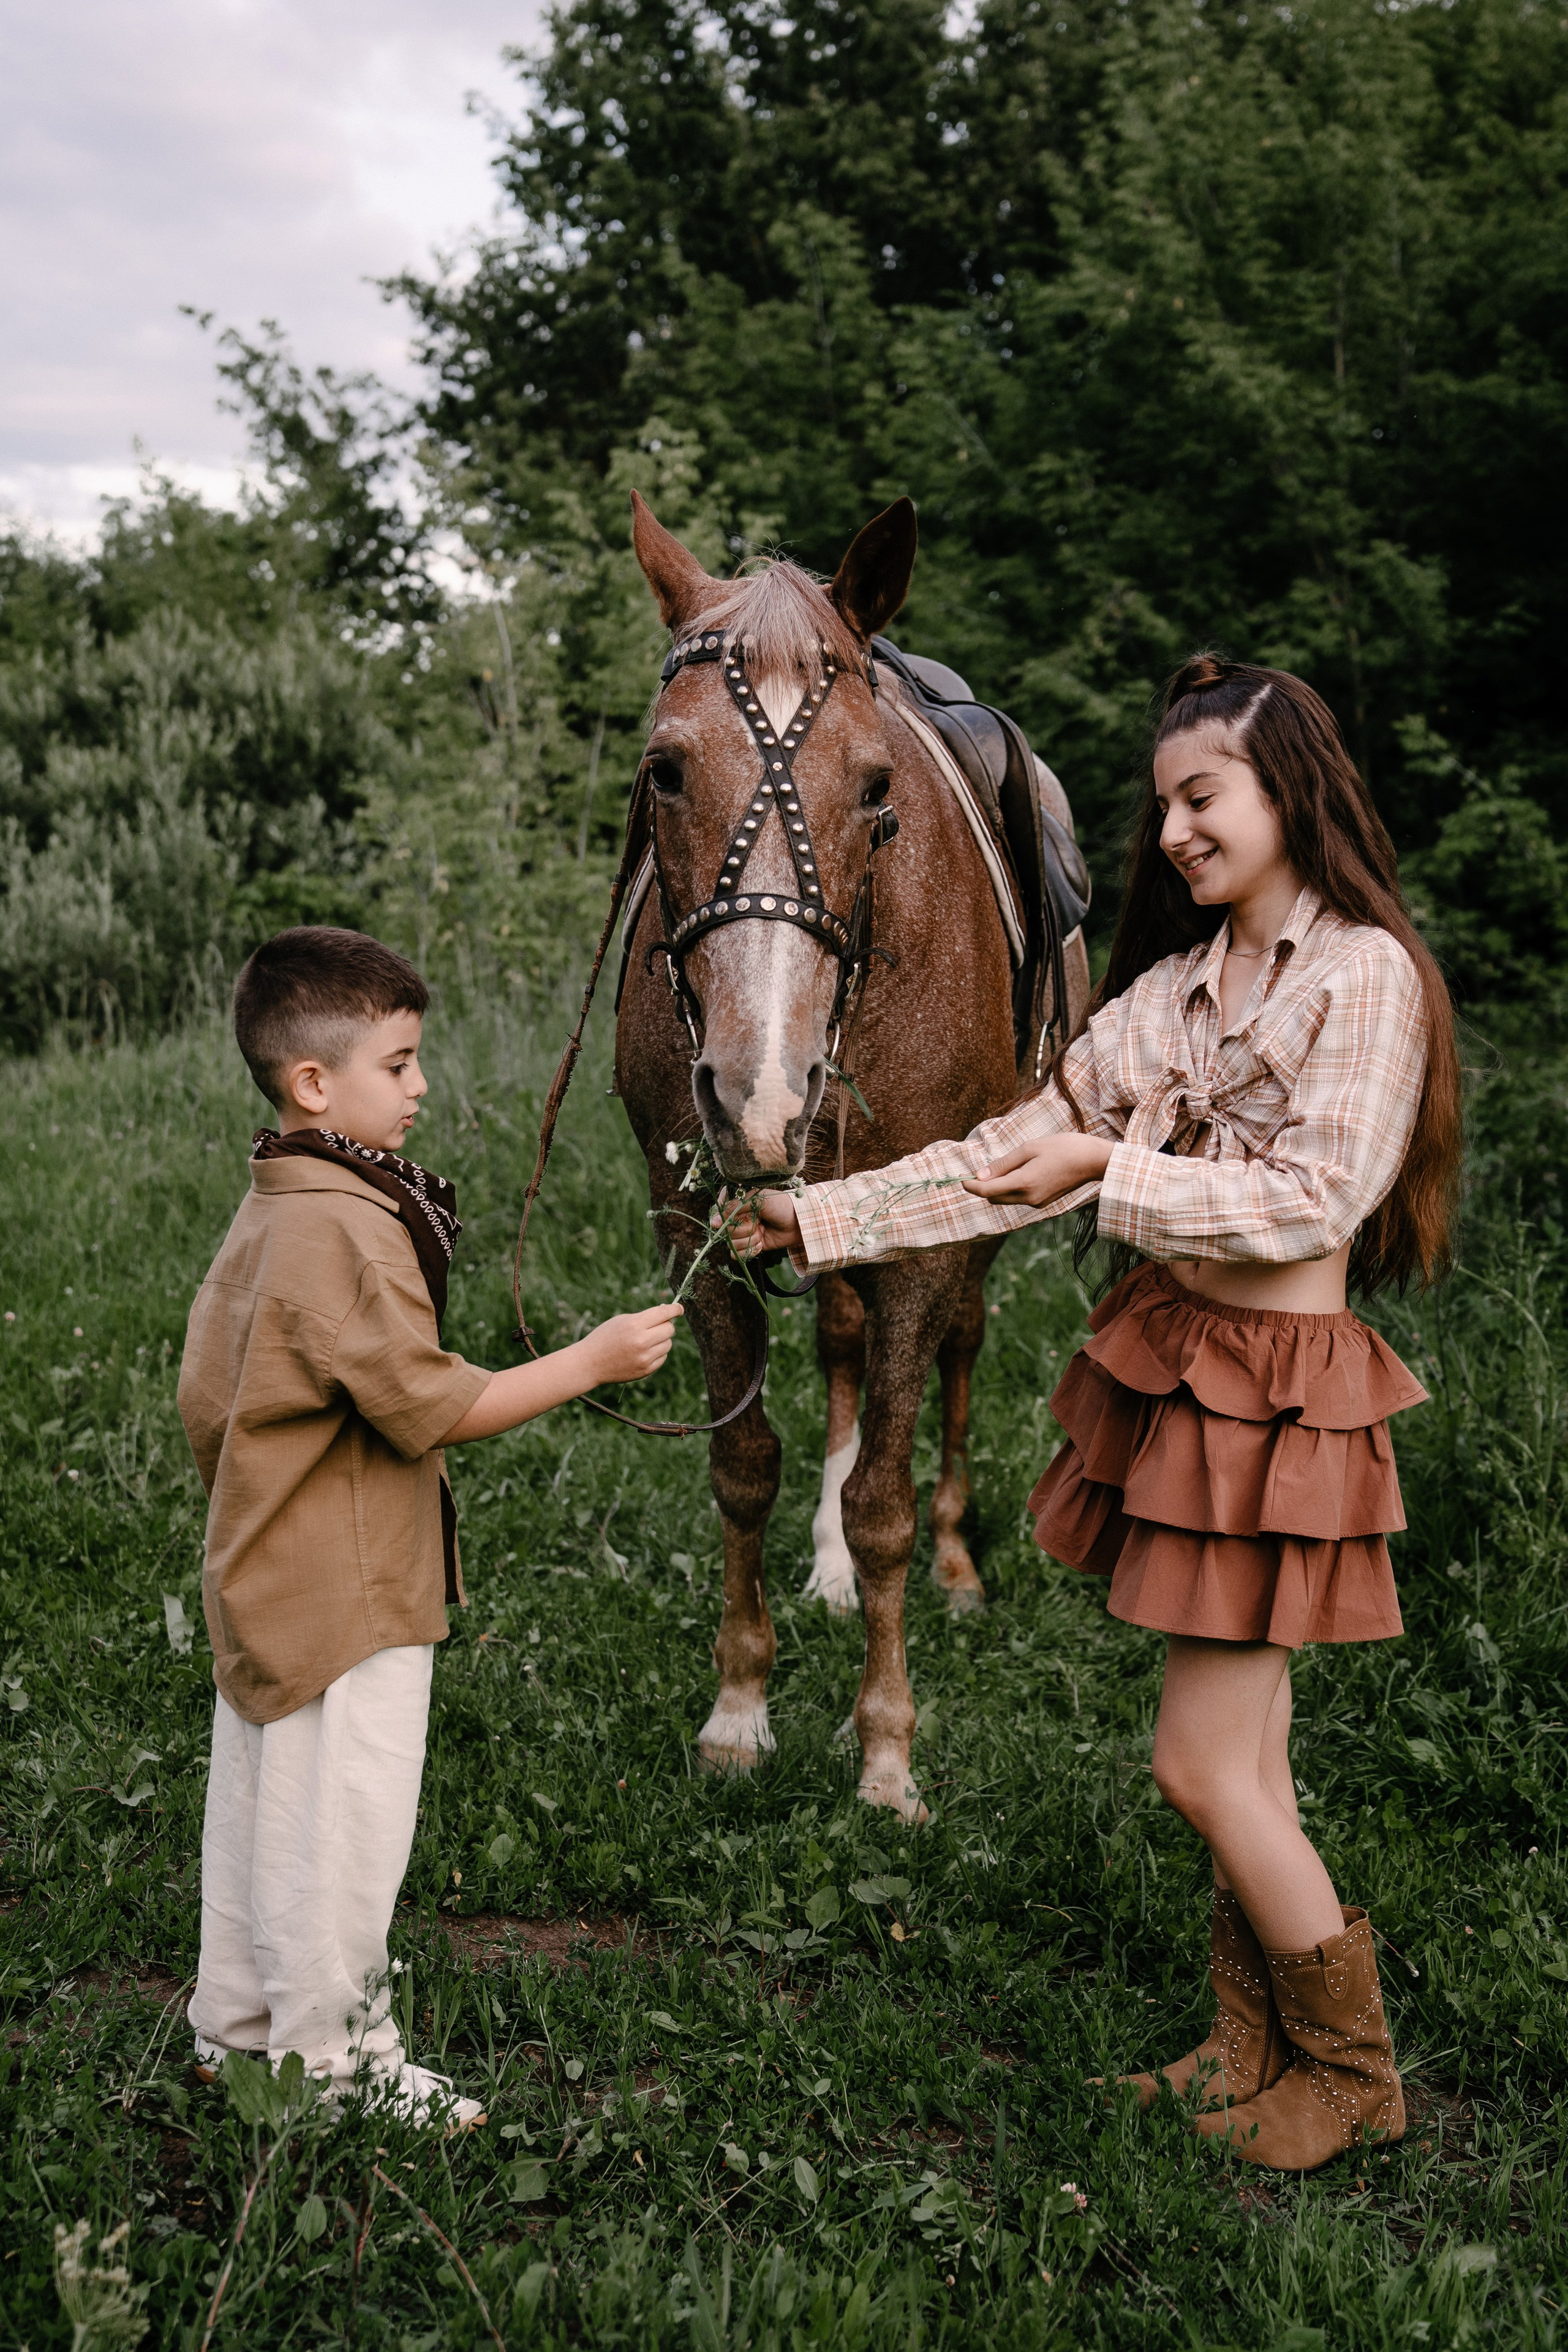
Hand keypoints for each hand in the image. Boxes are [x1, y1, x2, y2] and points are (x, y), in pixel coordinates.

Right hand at [582, 1301, 683, 1384]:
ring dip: (661, 1340)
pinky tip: (641, 1352)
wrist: (590, 1363)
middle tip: (655, 1326)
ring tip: (644, 1341)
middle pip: (669, 1329)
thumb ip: (645, 1317)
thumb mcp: (622, 1320)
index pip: (663, 1313)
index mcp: (634, 1325)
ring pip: (668, 1344)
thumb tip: (668, 1314)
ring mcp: (645, 1358)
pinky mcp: (646, 1370)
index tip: (679, 1309)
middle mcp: (642, 1341)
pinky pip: (662, 1357)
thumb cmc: (605, 1337)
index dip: (674, 1309)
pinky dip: (656, 1353)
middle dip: (665, 1325)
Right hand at [723, 1189, 801, 1257]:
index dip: (724, 1220)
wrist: (798, 1223)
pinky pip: (738, 1255)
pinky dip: (750, 1251)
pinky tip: (761, 1243)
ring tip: (763, 1232)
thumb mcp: (758, 1200)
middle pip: (726, 1232)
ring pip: (732, 1245)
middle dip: (745, 1229)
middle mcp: (737, 1220)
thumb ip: (735, 1207)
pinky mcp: (748, 1247)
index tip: (735, 1220)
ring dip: (750, 1240)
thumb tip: (714, 1222)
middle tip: (759, 1222)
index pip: (720, 1215)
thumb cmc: (780, 1206)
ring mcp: (742, 1234)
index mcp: (737, 1205)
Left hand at [962, 1135, 1111, 1207]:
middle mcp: (1029, 1198)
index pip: (987, 1191)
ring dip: (997, 1188)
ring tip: (999, 1169)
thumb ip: (1004, 1164)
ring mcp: (1037, 1203)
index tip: (961, 1180)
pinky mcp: (1044, 1202)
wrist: (1094, 1160)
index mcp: (1024, 1183)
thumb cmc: (1063, 1147)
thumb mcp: (1030, 1148)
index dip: (971, 1187)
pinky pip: (1019, 1199)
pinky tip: (1017, 1173)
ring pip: (1006, 1200)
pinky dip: (1011, 1189)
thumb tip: (981, 1175)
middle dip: (983, 1188)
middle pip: (995, 1199)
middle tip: (978, 1171)